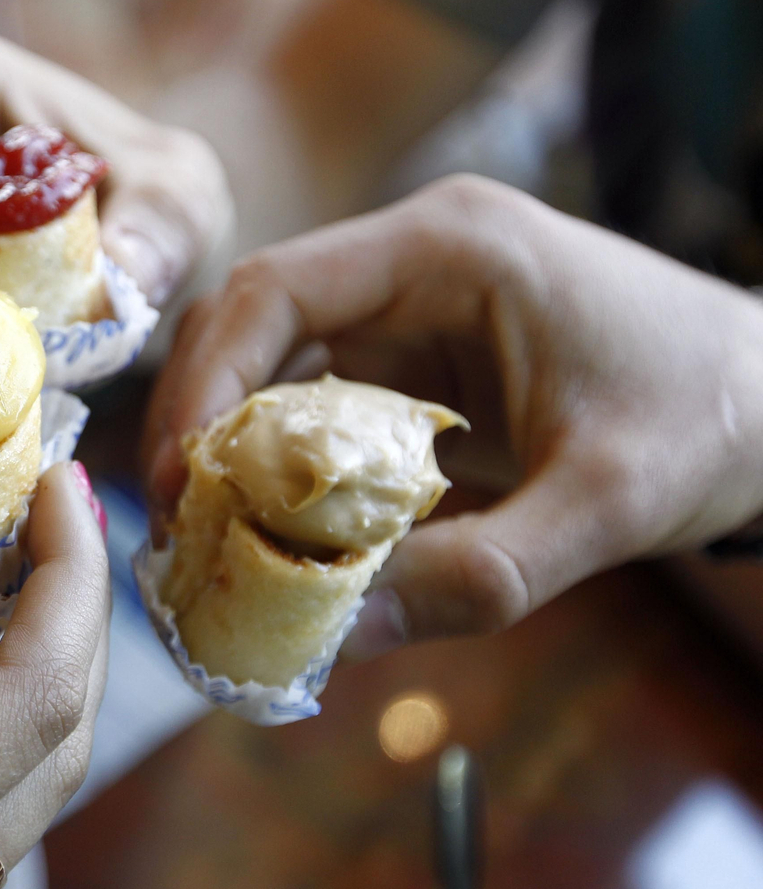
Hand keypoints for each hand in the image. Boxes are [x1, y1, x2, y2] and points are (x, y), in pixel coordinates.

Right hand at [143, 175, 762, 655]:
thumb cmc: (715, 419)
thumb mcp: (607, 503)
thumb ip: (479, 575)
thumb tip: (336, 640)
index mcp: (449, 248)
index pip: (274, 287)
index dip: (206, 380)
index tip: (181, 480)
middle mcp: (413, 261)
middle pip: (254, 323)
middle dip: (202, 423)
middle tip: (178, 527)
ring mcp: (411, 306)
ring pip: (274, 362)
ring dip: (232, 447)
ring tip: (206, 537)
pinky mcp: (418, 357)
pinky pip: (318, 400)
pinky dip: (284, 463)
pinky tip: (271, 529)